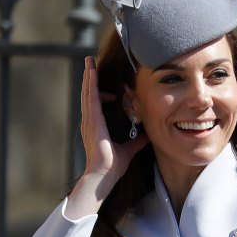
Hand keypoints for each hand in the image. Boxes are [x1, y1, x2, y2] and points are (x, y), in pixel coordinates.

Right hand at [66, 56, 148, 218]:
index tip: (103, 80)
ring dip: (89, 76)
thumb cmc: (114, 166)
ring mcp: (89, 121)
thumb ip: (138, 140)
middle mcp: (90, 121)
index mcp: (97, 126)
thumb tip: (148, 133)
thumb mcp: (130, 148)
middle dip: (90, 77)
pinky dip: (91, 85)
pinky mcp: (92, 122)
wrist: (104, 175)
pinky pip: (91, 99)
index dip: (98, 90)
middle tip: (90, 61)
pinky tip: (92, 74)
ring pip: (88, 93)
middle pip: (89, 94)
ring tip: (89, 61)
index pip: (96, 102)